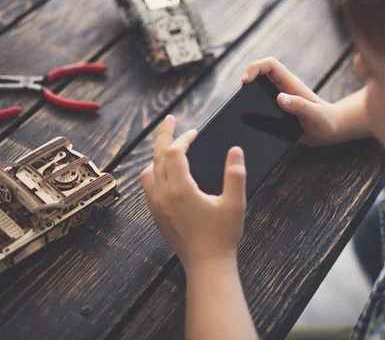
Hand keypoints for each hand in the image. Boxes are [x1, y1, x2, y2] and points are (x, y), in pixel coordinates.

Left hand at [140, 115, 247, 271]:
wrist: (206, 265)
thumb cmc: (222, 236)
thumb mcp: (234, 203)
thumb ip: (235, 174)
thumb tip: (236, 150)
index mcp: (181, 189)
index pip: (174, 152)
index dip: (183, 138)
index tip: (194, 132)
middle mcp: (163, 195)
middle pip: (157, 156)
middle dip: (163, 135)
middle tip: (169, 120)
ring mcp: (156, 206)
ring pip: (148, 171)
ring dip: (157, 155)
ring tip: (168, 146)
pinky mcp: (156, 215)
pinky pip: (147, 186)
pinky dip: (154, 172)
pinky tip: (164, 173)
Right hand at [243, 57, 341, 145]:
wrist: (330, 132)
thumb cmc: (326, 122)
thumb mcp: (314, 116)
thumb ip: (299, 106)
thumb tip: (280, 98)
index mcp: (291, 84)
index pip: (270, 65)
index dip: (255, 68)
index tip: (245, 81)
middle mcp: (284, 89)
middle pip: (261, 73)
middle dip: (248, 78)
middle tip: (240, 94)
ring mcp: (280, 99)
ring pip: (259, 88)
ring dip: (248, 93)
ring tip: (239, 106)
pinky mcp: (278, 110)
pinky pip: (261, 103)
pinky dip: (252, 108)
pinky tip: (247, 121)